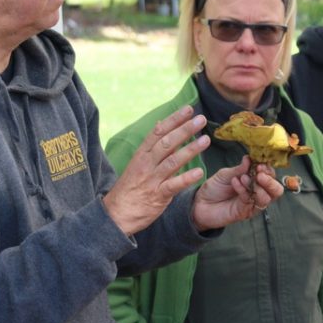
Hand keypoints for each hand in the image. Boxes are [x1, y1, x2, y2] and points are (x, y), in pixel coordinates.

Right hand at [104, 105, 209, 235]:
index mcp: (141, 155)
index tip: (188, 109)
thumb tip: (162, 123)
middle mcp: (146, 164)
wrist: (116, 214)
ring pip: (172, 161)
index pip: (158, 132)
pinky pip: (173, 185)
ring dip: (190, 150)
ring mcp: (151, 180)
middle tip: (201, 119)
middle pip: (166, 143)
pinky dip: (186, 178)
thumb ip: (153, 146)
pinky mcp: (157, 196)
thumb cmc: (130, 188)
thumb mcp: (138, 164)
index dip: (173, 120)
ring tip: (206, 140)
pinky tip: (199, 172)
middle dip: (184, 130)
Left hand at [191, 156, 283, 231]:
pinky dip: (244, 190)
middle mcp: (257, 193)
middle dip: (270, 180)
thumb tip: (249, 158)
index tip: (260, 163)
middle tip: (259, 173)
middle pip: (276, 190)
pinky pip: (251, 202)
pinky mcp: (245, 213)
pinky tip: (235, 182)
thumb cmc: (214, 188)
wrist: (199, 204)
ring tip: (243, 177)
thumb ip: (239, 168)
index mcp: (254, 181)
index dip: (268, 169)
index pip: (270, 175)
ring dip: (258, 186)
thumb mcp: (226, 174)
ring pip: (267, 198)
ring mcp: (252, 204)